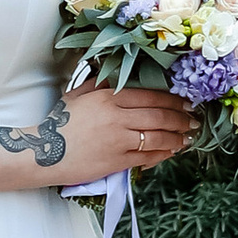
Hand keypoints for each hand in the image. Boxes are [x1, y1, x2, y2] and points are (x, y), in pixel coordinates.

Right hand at [52, 84, 193, 192]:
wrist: (44, 153)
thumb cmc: (59, 123)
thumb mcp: (78, 95)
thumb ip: (100, 84)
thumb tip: (119, 76)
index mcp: (108, 97)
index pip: (150, 95)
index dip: (172, 99)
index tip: (185, 102)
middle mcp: (117, 117)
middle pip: (158, 116)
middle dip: (180, 118)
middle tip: (193, 120)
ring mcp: (118, 140)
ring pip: (157, 137)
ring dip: (177, 137)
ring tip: (188, 137)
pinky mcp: (117, 161)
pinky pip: (147, 156)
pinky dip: (163, 153)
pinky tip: (171, 151)